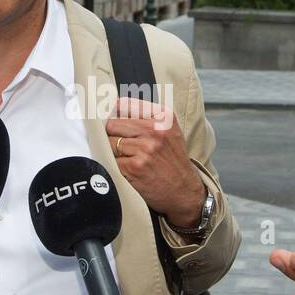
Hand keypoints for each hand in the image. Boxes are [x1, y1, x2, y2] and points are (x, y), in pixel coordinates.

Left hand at [106, 97, 204, 225]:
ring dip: (114, 152)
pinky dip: (115, 165)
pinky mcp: (134, 167)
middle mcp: (155, 130)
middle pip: (113, 123)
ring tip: (128, 158)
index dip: (115, 114)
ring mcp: (145, 149)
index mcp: (163, 116)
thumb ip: (146, 116)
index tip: (115, 121)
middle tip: (122, 144)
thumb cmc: (173, 159)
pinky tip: (128, 169)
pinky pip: (111, 160)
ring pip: (110, 142)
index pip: (124, 104)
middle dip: (113, 134)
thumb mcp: (169, 130)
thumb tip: (113, 109)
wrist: (184, 190)